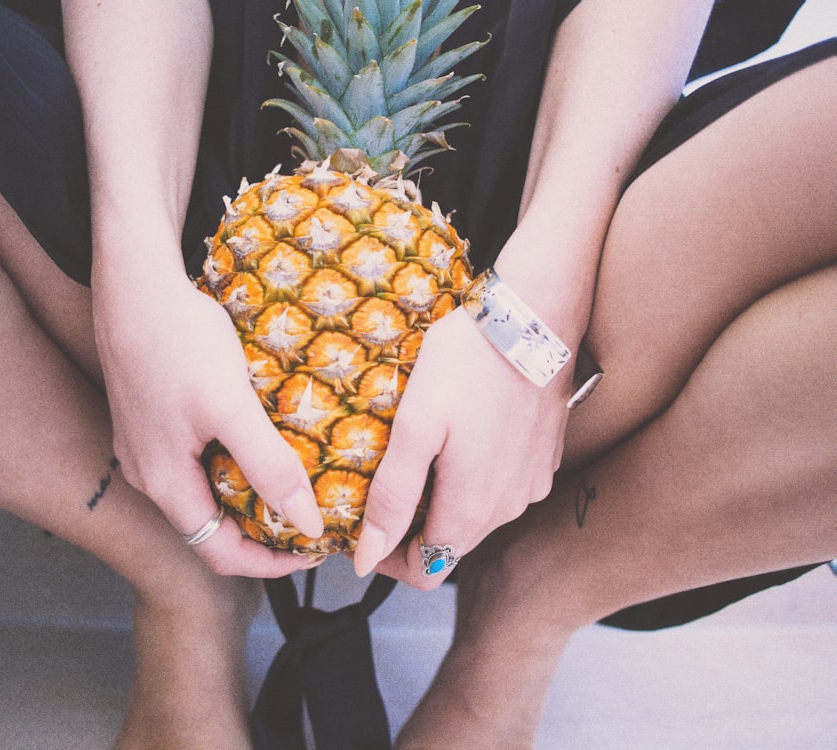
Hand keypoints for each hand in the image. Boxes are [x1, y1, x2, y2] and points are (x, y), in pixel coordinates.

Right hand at [93, 248, 324, 577]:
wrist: (134, 280)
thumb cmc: (178, 340)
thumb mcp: (231, 407)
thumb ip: (268, 467)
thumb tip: (307, 524)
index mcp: (163, 482)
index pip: (220, 553)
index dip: (270, 562)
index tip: (314, 550)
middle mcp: (147, 472)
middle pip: (211, 524)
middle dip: (263, 527)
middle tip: (312, 513)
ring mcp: (145, 443)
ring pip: (204, 488)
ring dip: (249, 491)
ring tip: (295, 477)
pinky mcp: (152, 416)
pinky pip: (195, 457)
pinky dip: (232, 459)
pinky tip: (260, 436)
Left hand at [352, 307, 571, 587]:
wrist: (533, 318)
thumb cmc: (468, 364)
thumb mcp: (415, 427)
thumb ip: (393, 497)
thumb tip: (369, 559)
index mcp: (471, 508)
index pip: (424, 571)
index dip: (387, 558)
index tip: (363, 527)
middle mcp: (508, 508)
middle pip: (448, 544)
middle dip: (410, 526)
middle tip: (379, 483)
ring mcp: (530, 485)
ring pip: (474, 517)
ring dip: (441, 500)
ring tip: (415, 454)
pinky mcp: (543, 460)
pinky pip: (499, 488)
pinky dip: (472, 478)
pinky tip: (457, 438)